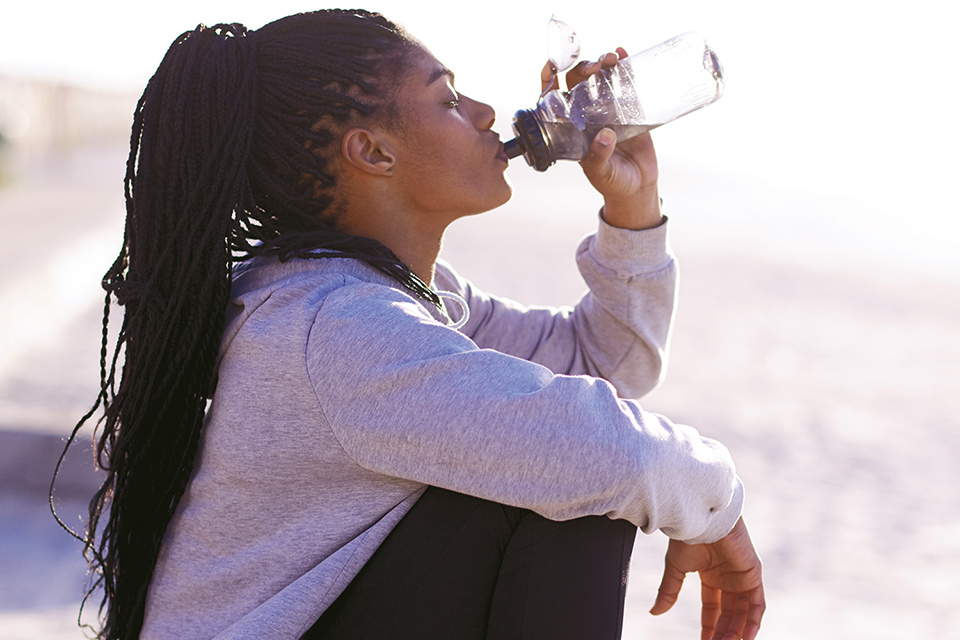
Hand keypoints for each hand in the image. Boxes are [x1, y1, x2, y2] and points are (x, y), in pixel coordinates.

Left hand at [540, 50, 661, 229]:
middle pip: (579, 82)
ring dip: (602, 64)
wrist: (638, 187)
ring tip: (611, 59)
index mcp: (572, 128)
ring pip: (600, 79)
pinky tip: (624, 55)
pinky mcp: (629, 109)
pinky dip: (624, 67)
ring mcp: (608, 109)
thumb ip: (598, 157)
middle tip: (594, 67)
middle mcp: (587, 114)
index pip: (555, 99)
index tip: (551, 65)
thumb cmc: (612, 182)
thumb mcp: (601, 172)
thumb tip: (604, 135)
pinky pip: (625, 84)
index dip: (550, 80)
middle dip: (582, 69)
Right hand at [651, 517, 765, 639]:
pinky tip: (745, 637)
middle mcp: (728, 579)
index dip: (709, 627)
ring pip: (744, 613)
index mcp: (711, 576)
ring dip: (737, 632)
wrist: (701, 519)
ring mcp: (742, 578)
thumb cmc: (688, 537)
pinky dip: (753, 622)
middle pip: (729, 614)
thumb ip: (668, 592)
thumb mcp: (676, 569)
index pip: (712, 608)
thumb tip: (654, 612)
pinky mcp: (753, 575)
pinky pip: (758, 604)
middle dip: (723, 634)